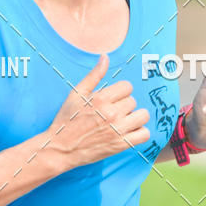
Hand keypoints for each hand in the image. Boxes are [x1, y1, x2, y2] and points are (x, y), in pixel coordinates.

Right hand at [48, 54, 149, 168]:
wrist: (61, 148)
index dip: (120, 92)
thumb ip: (93, 76)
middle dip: (124, 105)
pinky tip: (130, 132)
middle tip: (113, 112)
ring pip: (142, 116)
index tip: (113, 99)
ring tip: (124, 121)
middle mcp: (111, 113)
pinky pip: (144, 134)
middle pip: (133, 101)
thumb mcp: (76, 94)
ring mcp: (117, 130)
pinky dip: (140, 132)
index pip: (127, 87)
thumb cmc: (67, 120)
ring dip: (135, 117)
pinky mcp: (120, 145)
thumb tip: (105, 58)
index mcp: (101, 99)